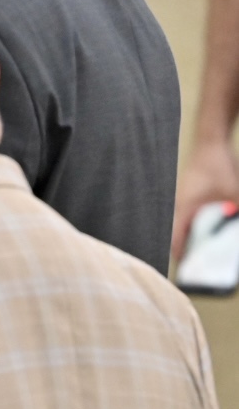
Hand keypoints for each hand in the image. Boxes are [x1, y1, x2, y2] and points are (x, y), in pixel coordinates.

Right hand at [173, 142, 238, 258]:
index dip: (180, 253)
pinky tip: (211, 224)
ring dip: (194, 233)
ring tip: (206, 245)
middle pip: (180, 231)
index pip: (176, 236)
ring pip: (186, 221)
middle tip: (200, 259)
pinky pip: (191, 212)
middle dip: (189, 246)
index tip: (186, 267)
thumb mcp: (235, 193)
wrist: (211, 142)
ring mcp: (184, 196)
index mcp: (186, 207)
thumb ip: (238, 210)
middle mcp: (181, 203)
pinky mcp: (190, 191)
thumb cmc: (217, 166)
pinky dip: (198, 222)